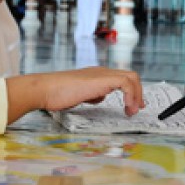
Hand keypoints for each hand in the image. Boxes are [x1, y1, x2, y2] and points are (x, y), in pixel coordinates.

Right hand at [6, 67, 143, 123]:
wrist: (46, 89)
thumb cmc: (57, 94)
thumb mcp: (79, 95)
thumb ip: (91, 94)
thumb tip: (100, 97)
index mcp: (97, 75)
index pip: (122, 78)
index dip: (131, 91)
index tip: (133, 105)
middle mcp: (102, 72)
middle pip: (130, 76)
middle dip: (138, 93)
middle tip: (137, 109)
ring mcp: (102, 74)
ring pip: (131, 77)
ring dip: (136, 95)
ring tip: (132, 111)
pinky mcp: (102, 79)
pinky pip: (125, 82)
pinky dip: (130, 95)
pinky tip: (126, 107)